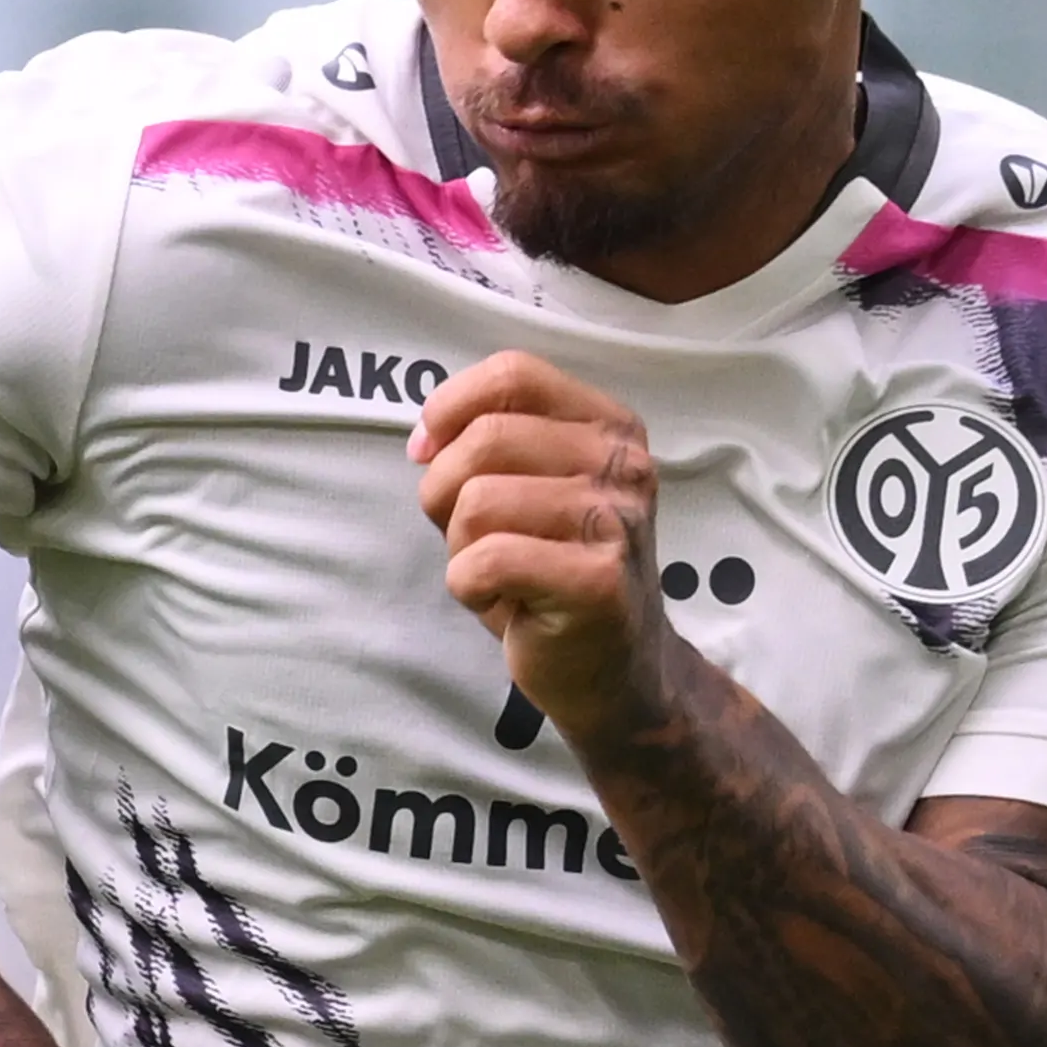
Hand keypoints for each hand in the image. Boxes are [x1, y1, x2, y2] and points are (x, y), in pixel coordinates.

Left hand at [409, 350, 668, 752]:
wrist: (615, 671)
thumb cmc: (554, 574)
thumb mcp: (529, 491)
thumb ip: (486, 448)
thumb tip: (423, 439)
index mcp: (609, 425)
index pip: (513, 375)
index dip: (450, 408)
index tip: (428, 452)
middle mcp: (623, 463)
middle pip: (485, 439)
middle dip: (444, 492)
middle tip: (468, 537)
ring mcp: (616, 521)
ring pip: (477, 502)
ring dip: (461, 547)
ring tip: (498, 573)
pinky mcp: (596, 580)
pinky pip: (484, 561)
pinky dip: (469, 588)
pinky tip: (504, 602)